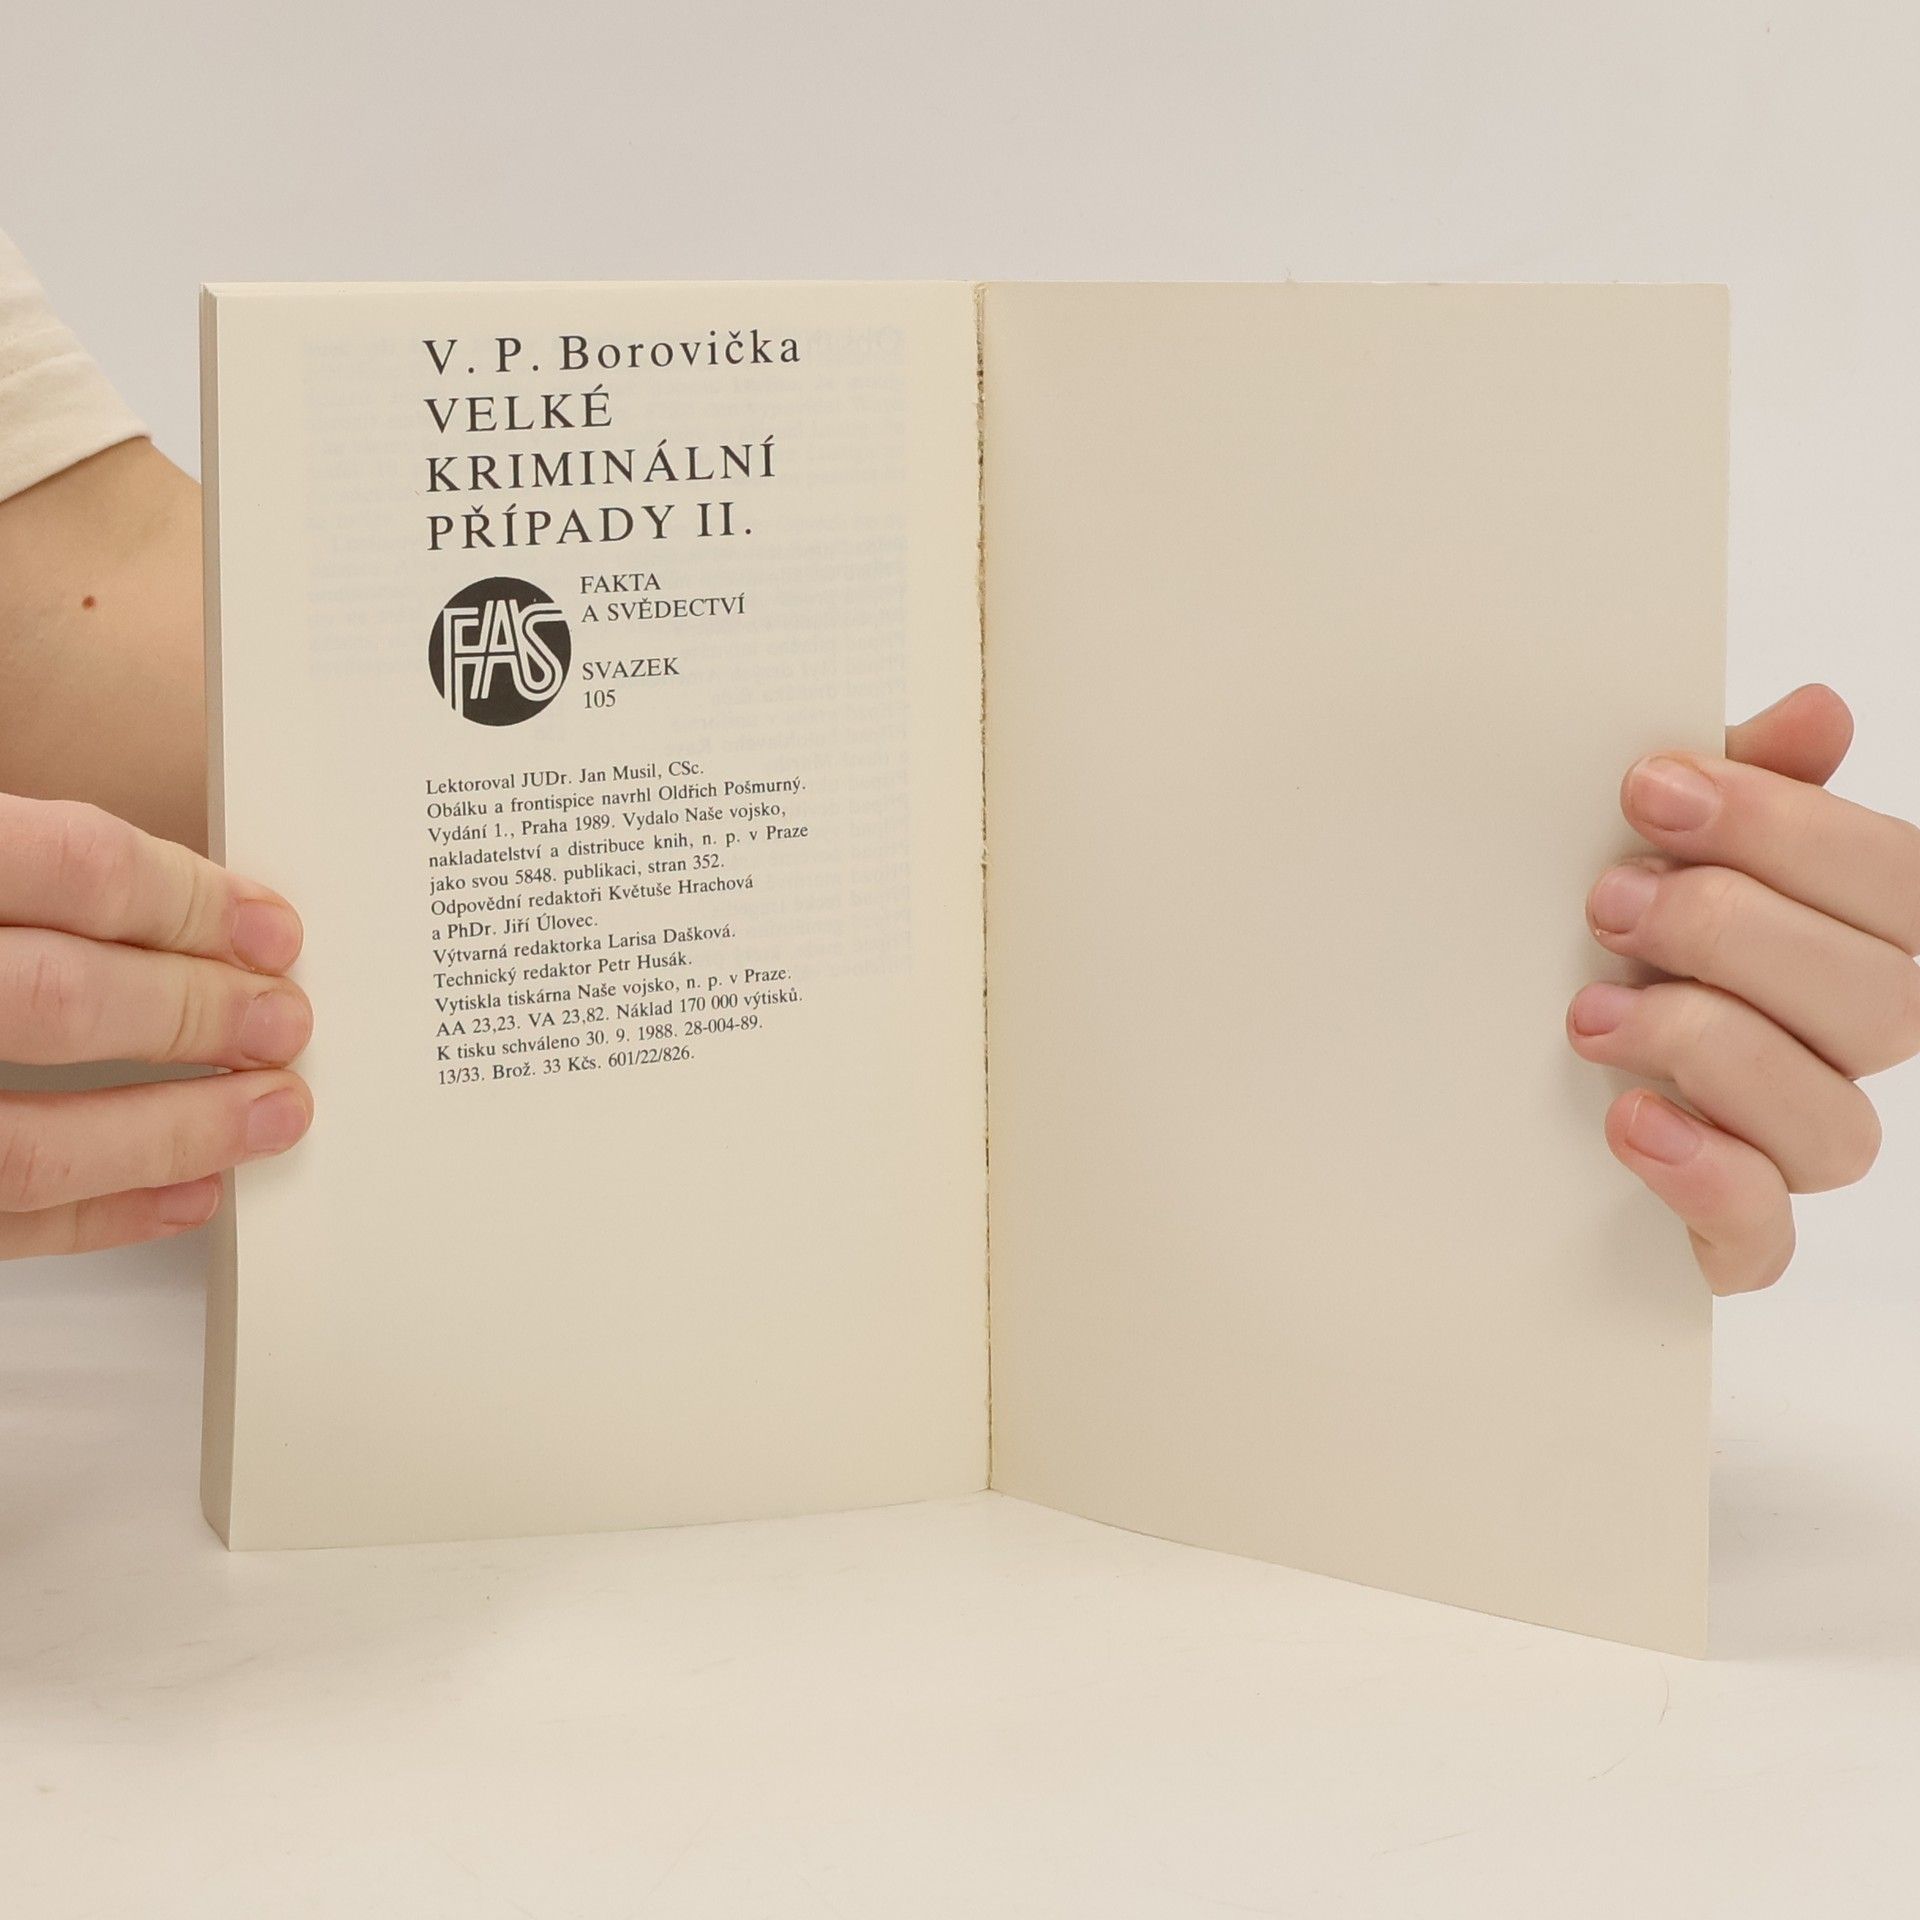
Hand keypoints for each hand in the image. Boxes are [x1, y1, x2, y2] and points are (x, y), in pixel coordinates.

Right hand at [0, 794, 311, 1255]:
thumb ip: (44, 861)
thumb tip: (195, 897)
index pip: (73, 867)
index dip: (190, 899)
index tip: (273, 929)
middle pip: (62, 999)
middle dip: (198, 1014)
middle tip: (288, 1022)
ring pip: (28, 1143)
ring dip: (172, 1131)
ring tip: (273, 1113)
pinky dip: (99, 1213)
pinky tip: (190, 1190)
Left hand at [1567, 684, 1917, 1294]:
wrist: (1480, 1054)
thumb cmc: (1604, 922)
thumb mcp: (1654, 840)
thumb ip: (1741, 785)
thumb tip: (1817, 713)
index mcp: (1854, 931)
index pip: (1900, 883)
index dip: (1788, 830)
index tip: (1651, 790)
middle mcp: (1846, 1041)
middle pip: (1885, 1003)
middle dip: (1735, 935)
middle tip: (1607, 903)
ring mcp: (1793, 1143)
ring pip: (1836, 1125)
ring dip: (1711, 1050)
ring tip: (1588, 1014)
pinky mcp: (1730, 1231)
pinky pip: (1765, 1239)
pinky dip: (1707, 1180)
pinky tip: (1632, 1121)